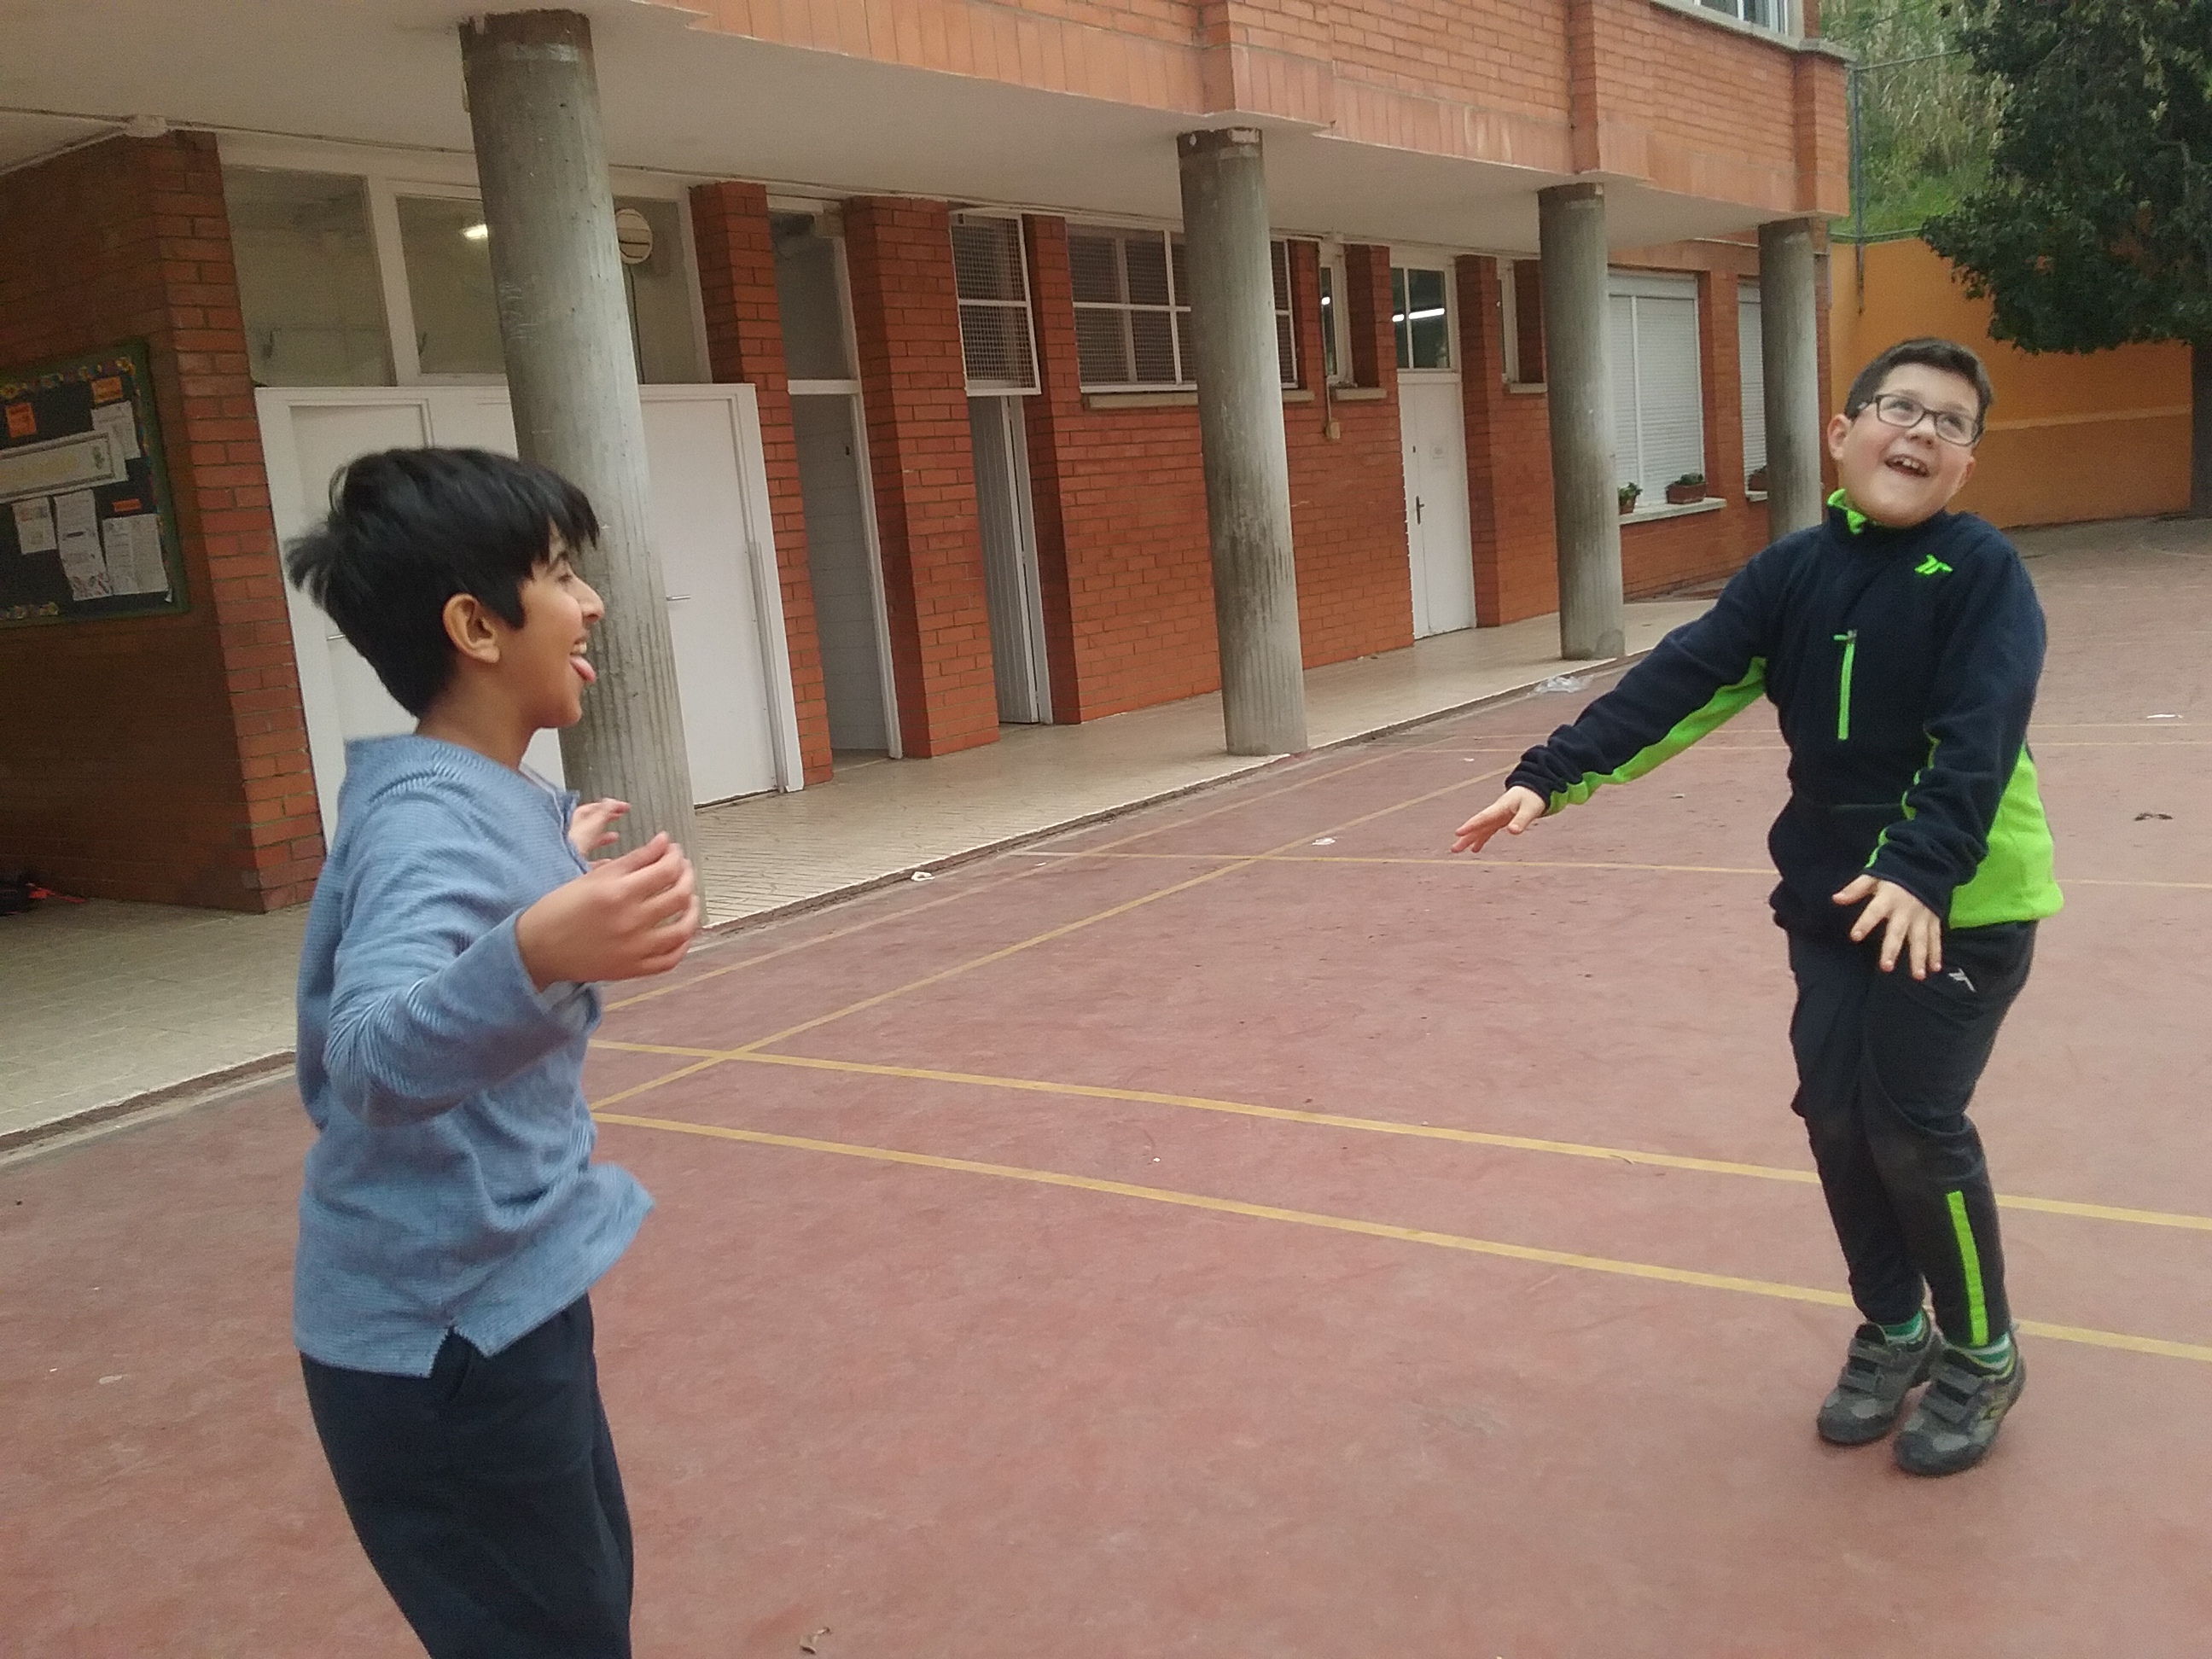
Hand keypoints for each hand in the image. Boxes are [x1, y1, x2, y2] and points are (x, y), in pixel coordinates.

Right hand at [516, 833, 701, 988]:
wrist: (537, 949)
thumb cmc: (559, 909)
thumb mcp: (594, 876)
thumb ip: (634, 859)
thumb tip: (664, 842)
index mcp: (618, 893)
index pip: (667, 869)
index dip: (676, 856)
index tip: (674, 850)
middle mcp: (630, 921)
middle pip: (680, 895)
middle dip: (688, 876)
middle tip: (683, 869)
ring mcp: (635, 948)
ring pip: (683, 929)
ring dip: (692, 909)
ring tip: (689, 898)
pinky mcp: (633, 969)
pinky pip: (671, 959)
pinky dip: (683, 944)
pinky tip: (681, 930)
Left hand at [568, 798, 629, 859]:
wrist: (562, 865)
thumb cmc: (572, 844)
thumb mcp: (594, 823)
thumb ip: (604, 811)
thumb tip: (612, 801)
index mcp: (575, 819)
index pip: (594, 807)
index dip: (610, 805)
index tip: (623, 806)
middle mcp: (572, 832)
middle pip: (591, 822)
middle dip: (605, 819)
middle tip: (618, 816)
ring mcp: (573, 848)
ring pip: (590, 840)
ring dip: (603, 837)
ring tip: (615, 836)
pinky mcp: (575, 863)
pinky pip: (589, 859)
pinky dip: (600, 859)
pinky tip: (607, 862)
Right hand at [1450, 787, 1546, 854]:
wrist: (1533, 788)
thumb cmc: (1532, 798)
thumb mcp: (1530, 809)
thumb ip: (1521, 820)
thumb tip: (1512, 832)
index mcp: (1501, 807)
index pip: (1483, 818)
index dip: (1471, 825)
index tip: (1458, 833)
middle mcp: (1495, 812)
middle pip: (1478, 826)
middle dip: (1465, 837)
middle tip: (1454, 849)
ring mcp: (1496, 816)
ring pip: (1480, 829)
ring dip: (1469, 839)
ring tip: (1457, 850)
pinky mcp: (1499, 820)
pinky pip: (1487, 830)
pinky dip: (1481, 839)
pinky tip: (1475, 849)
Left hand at [1834, 875, 1942, 978]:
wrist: (1927, 865)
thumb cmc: (1895, 874)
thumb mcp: (1874, 876)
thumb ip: (1856, 889)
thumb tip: (1836, 898)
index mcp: (1888, 898)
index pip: (1874, 911)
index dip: (1865, 922)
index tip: (1855, 936)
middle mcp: (1906, 910)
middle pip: (1898, 931)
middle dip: (1892, 949)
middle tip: (1886, 967)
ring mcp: (1922, 916)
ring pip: (1920, 939)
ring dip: (1919, 957)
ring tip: (1918, 976)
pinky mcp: (1933, 920)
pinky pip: (1935, 938)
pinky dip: (1936, 953)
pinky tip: (1934, 968)